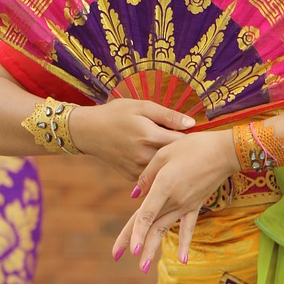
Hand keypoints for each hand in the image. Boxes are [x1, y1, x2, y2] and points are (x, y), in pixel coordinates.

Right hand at [68, 99, 195, 178]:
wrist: (88, 131)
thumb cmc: (116, 114)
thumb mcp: (141, 106)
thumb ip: (168, 115)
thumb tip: (192, 123)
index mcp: (149, 136)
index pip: (182, 142)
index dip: (191, 138)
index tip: (196, 134)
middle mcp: (145, 157)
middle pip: (175, 158)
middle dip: (183, 152)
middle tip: (188, 143)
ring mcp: (138, 170)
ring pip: (164, 169)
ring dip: (171, 162)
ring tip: (174, 151)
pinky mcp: (132, 177)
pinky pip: (152, 174)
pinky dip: (158, 168)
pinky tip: (159, 158)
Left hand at [112, 128, 239, 270]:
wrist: (225, 152)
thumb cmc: (193, 146)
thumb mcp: (164, 153)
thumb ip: (147, 174)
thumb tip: (135, 194)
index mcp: (164, 186)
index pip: (146, 214)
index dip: (136, 233)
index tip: (129, 251)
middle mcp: (174, 200)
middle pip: (150, 225)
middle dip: (133, 242)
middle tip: (116, 256)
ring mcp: (185, 205)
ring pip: (164, 230)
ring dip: (153, 249)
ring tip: (142, 268)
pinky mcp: (195, 205)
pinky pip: (188, 228)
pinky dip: (185, 244)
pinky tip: (183, 261)